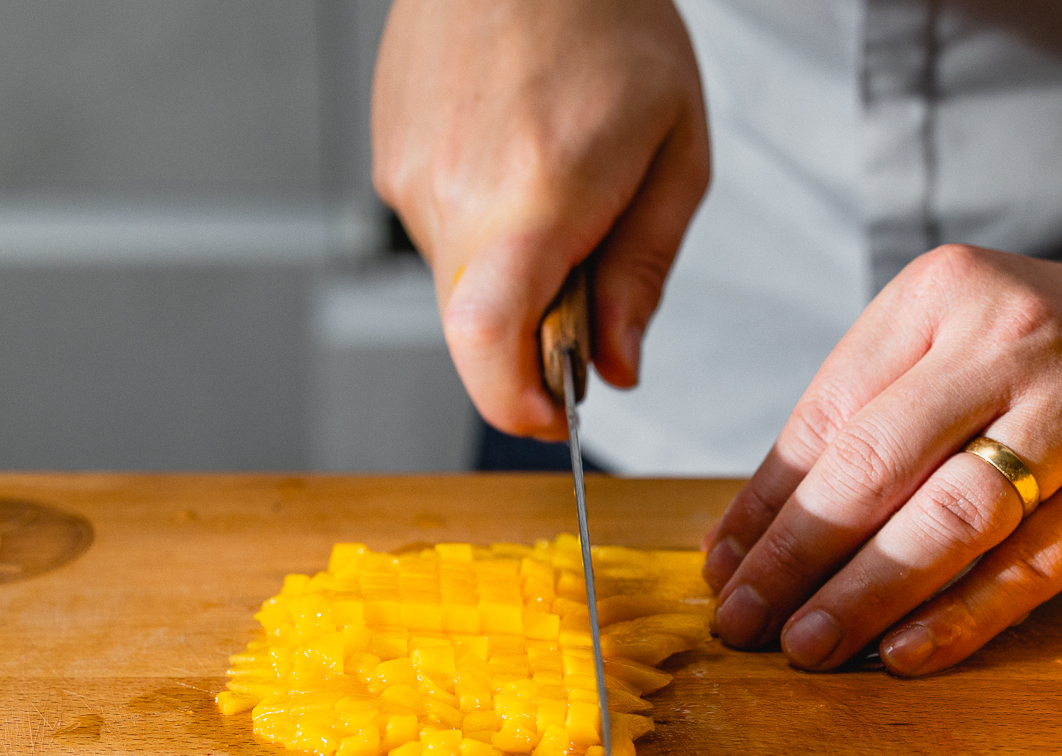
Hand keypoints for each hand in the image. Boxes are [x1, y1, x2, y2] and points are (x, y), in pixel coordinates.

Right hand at [371, 0, 708, 437]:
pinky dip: (483, 229)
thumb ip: (643, 270)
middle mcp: (454, 195)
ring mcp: (409, 179)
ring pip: (459, 284)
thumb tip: (617, 365)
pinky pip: (439, 236)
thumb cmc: (606, 20)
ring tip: (552, 183)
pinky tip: (513, 159)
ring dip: (511, 270)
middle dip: (533, 332)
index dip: (518, 403)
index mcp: (536, 195)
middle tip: (585, 268)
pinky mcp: (389, 164)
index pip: (487, 345)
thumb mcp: (672, 149)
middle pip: (477, 331)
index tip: (557, 411)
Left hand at [702, 235, 1061, 675]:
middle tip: (742, 620)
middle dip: (795, 555)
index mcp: (939, 296)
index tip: (722, 566)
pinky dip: (959, 616)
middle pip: (877, 466)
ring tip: (804, 644)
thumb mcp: (937, 337)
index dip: (764, 504)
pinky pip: (1028, 567)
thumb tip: (747, 536)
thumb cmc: (1033, 346)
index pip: (827, 416)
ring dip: (866, 594)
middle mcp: (1006, 345)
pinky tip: (901, 652)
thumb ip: (851, 418)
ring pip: (949, 518)